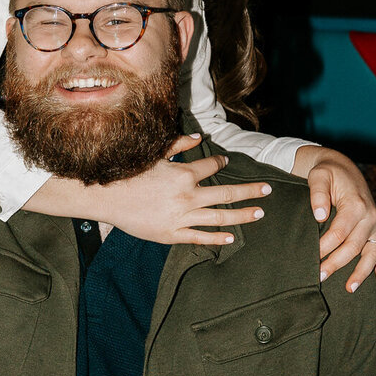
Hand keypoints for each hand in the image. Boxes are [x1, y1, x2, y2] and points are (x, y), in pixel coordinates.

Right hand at [96, 133, 271, 245]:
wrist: (106, 197)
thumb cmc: (129, 173)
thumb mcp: (154, 155)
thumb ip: (178, 145)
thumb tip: (198, 138)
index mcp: (184, 174)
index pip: (212, 167)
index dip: (222, 163)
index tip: (227, 163)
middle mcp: (188, 196)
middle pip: (227, 193)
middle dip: (250, 190)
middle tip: (268, 189)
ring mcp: (182, 217)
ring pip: (220, 217)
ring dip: (243, 214)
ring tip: (260, 213)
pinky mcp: (172, 234)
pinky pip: (200, 237)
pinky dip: (217, 238)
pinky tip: (232, 237)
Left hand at [289, 147, 375, 295]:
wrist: (343, 168)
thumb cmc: (328, 173)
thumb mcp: (319, 176)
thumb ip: (317, 194)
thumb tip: (319, 215)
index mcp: (356, 204)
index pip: (339, 233)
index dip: (324, 247)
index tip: (311, 257)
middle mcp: (370, 217)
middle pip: (354, 247)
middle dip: (336, 264)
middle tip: (319, 276)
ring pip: (372, 255)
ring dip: (361, 273)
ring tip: (349, 289)